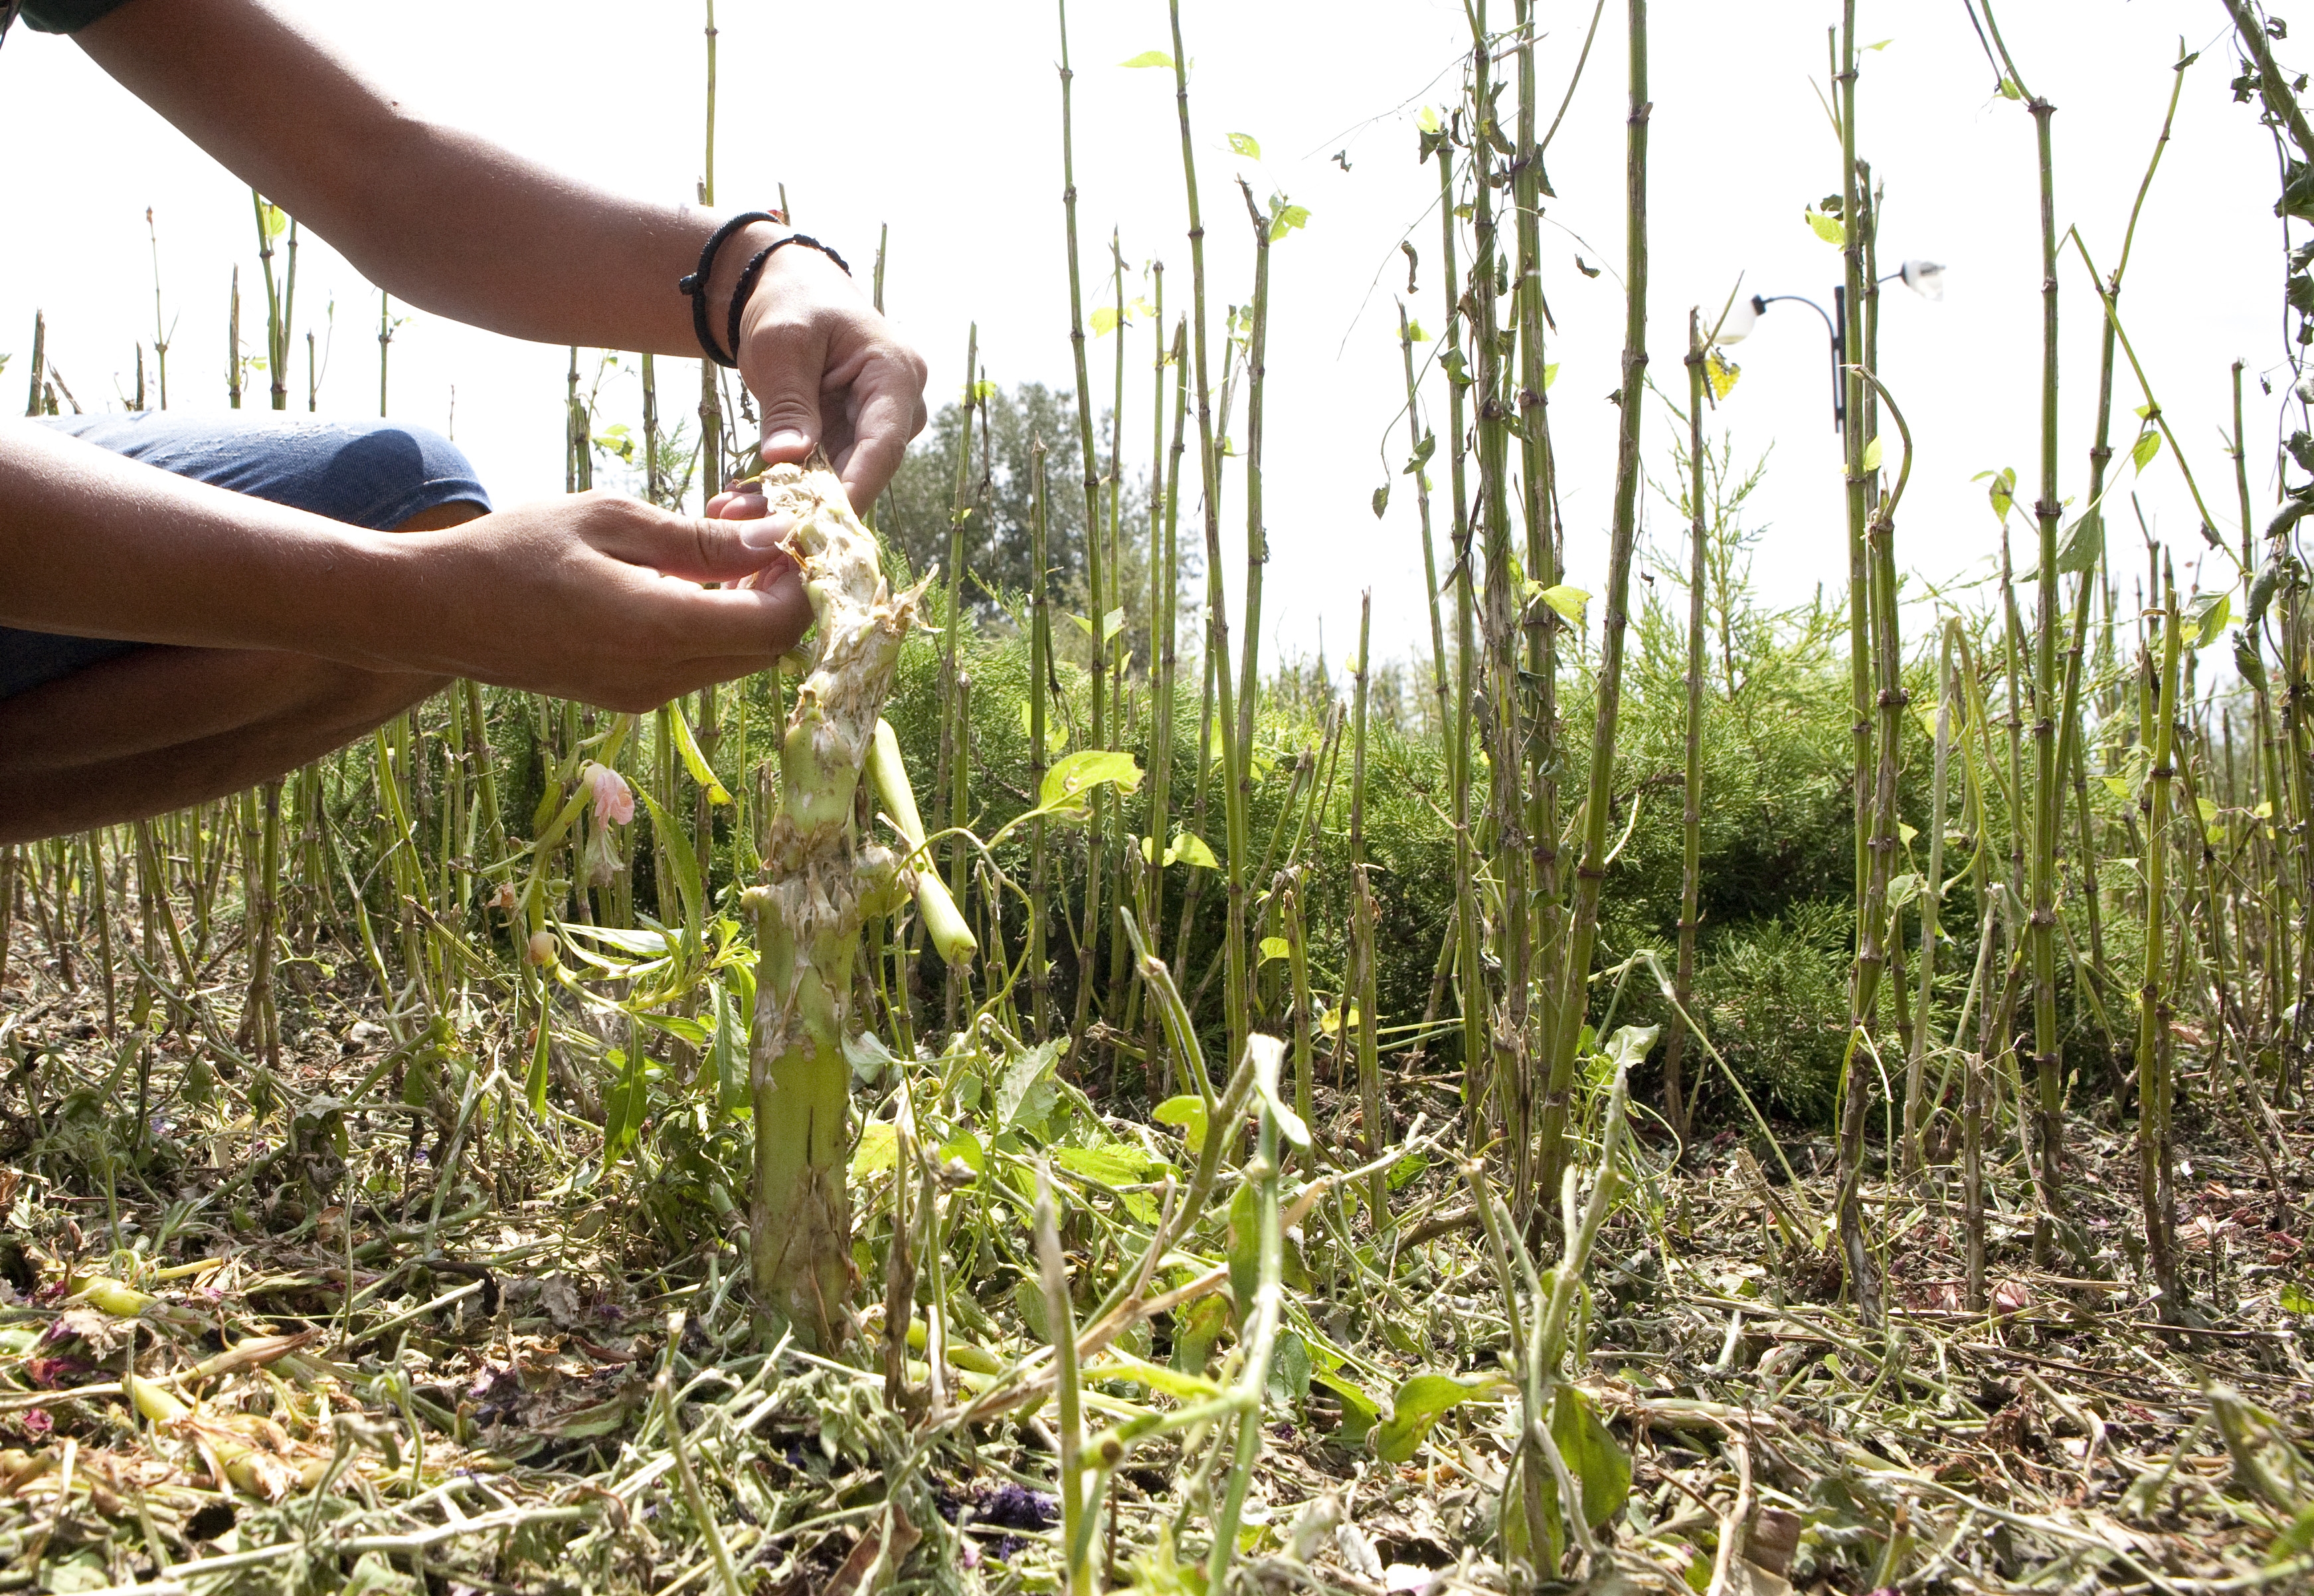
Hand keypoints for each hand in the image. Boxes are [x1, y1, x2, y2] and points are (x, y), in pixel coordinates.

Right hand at [378, 491, 808, 711]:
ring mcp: (643, 695)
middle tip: (754, 531)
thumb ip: (701, 539)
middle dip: (781, 592)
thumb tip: (779, 538)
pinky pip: (699, 665)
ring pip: (737, 660)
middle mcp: (660, 678)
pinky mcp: (628, 695)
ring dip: (748, 608)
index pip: (778, 626)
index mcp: (658, 631)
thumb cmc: (513, 550)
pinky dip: (713, 624)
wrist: (432, 609)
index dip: (800, 579)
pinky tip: (684, 576)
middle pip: (768, 650)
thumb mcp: (609, 520)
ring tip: (717, 544)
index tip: (785, 529)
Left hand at [734, 239, 928, 514]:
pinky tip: (738, 503)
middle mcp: (899, 408)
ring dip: (787, 502)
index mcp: (896, 375)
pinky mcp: (850, 440)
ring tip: (731, 515)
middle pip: (862, 471)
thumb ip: (789, 402)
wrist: (790, 290)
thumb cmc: (792, 303)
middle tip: (755, 531)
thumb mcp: (783, 346)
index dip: (852, 489)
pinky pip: (820, 474)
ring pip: (838, 480)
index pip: (883, 445)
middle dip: (809, 505)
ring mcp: (875, 427)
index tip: (816, 526)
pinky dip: (781, 488)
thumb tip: (787, 459)